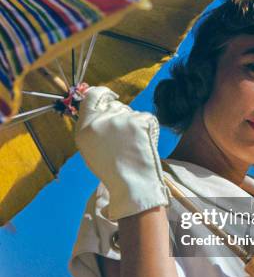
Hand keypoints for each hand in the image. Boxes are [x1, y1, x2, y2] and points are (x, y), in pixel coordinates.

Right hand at [75, 86, 169, 220]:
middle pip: (114, 105)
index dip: (101, 93)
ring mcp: (120, 119)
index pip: (91, 97)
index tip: (110, 94)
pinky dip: (146, 128)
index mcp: (84, 128)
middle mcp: (100, 121)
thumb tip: (102, 105)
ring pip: (130, 111)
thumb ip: (93, 126)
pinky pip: (145, 118)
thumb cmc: (113, 169)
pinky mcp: (139, 121)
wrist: (132, 183)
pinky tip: (142, 144)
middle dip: (120, 115)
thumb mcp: (91, 148)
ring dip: (133, 122)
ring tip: (132, 145)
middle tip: (124, 137)